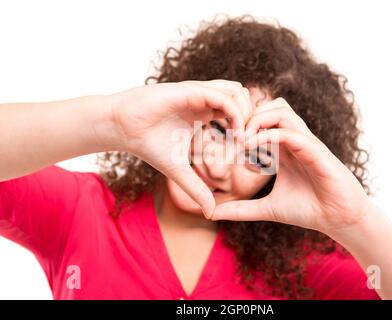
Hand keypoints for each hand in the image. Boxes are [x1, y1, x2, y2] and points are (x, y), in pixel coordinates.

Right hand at [110, 80, 251, 216]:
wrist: (123, 129)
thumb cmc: (148, 145)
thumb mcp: (179, 171)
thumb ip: (196, 189)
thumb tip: (210, 213)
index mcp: (204, 112)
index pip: (237, 110)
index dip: (249, 127)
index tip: (250, 150)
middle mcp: (205, 100)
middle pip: (243, 97)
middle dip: (254, 117)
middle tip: (253, 142)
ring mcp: (199, 93)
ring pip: (238, 91)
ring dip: (248, 113)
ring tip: (245, 138)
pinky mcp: (191, 91)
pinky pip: (223, 97)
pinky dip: (235, 113)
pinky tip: (236, 134)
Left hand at [211, 97, 370, 235]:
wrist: (338, 220)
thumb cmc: (307, 210)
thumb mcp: (266, 209)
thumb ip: (240, 209)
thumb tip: (213, 213)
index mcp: (282, 148)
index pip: (260, 121)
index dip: (239, 126)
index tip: (221, 143)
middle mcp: (293, 139)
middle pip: (268, 106)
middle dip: (245, 116)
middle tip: (229, 137)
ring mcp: (305, 142)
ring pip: (280, 110)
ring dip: (256, 120)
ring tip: (240, 141)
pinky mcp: (315, 150)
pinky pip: (289, 132)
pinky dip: (267, 136)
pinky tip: (251, 149)